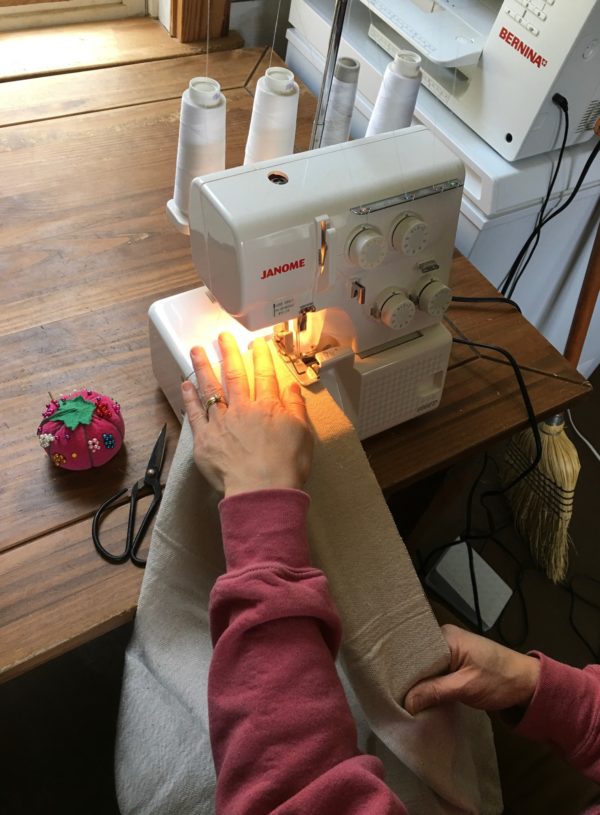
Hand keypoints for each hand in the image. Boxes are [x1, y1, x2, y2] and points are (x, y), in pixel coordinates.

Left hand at [181, 332, 312, 496]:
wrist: (262, 491)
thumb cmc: (285, 466)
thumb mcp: (302, 434)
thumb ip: (296, 408)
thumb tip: (292, 388)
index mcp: (267, 407)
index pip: (265, 375)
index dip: (261, 357)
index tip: (256, 344)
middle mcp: (242, 409)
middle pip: (234, 375)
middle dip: (228, 353)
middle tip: (222, 336)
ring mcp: (220, 423)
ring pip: (210, 388)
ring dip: (203, 367)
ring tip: (196, 350)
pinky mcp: (204, 439)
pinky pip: (194, 413)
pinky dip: (189, 398)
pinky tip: (186, 384)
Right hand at [404, 624, 540, 715]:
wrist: (528, 685)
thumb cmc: (500, 680)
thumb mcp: (466, 687)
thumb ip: (436, 691)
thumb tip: (406, 702)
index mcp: (445, 636)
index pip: (414, 649)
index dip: (401, 668)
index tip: (389, 686)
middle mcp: (443, 638)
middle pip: (417, 658)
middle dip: (408, 677)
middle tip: (393, 696)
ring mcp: (449, 651)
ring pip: (425, 667)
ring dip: (419, 683)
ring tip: (402, 698)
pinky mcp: (454, 664)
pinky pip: (434, 672)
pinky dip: (429, 684)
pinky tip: (419, 696)